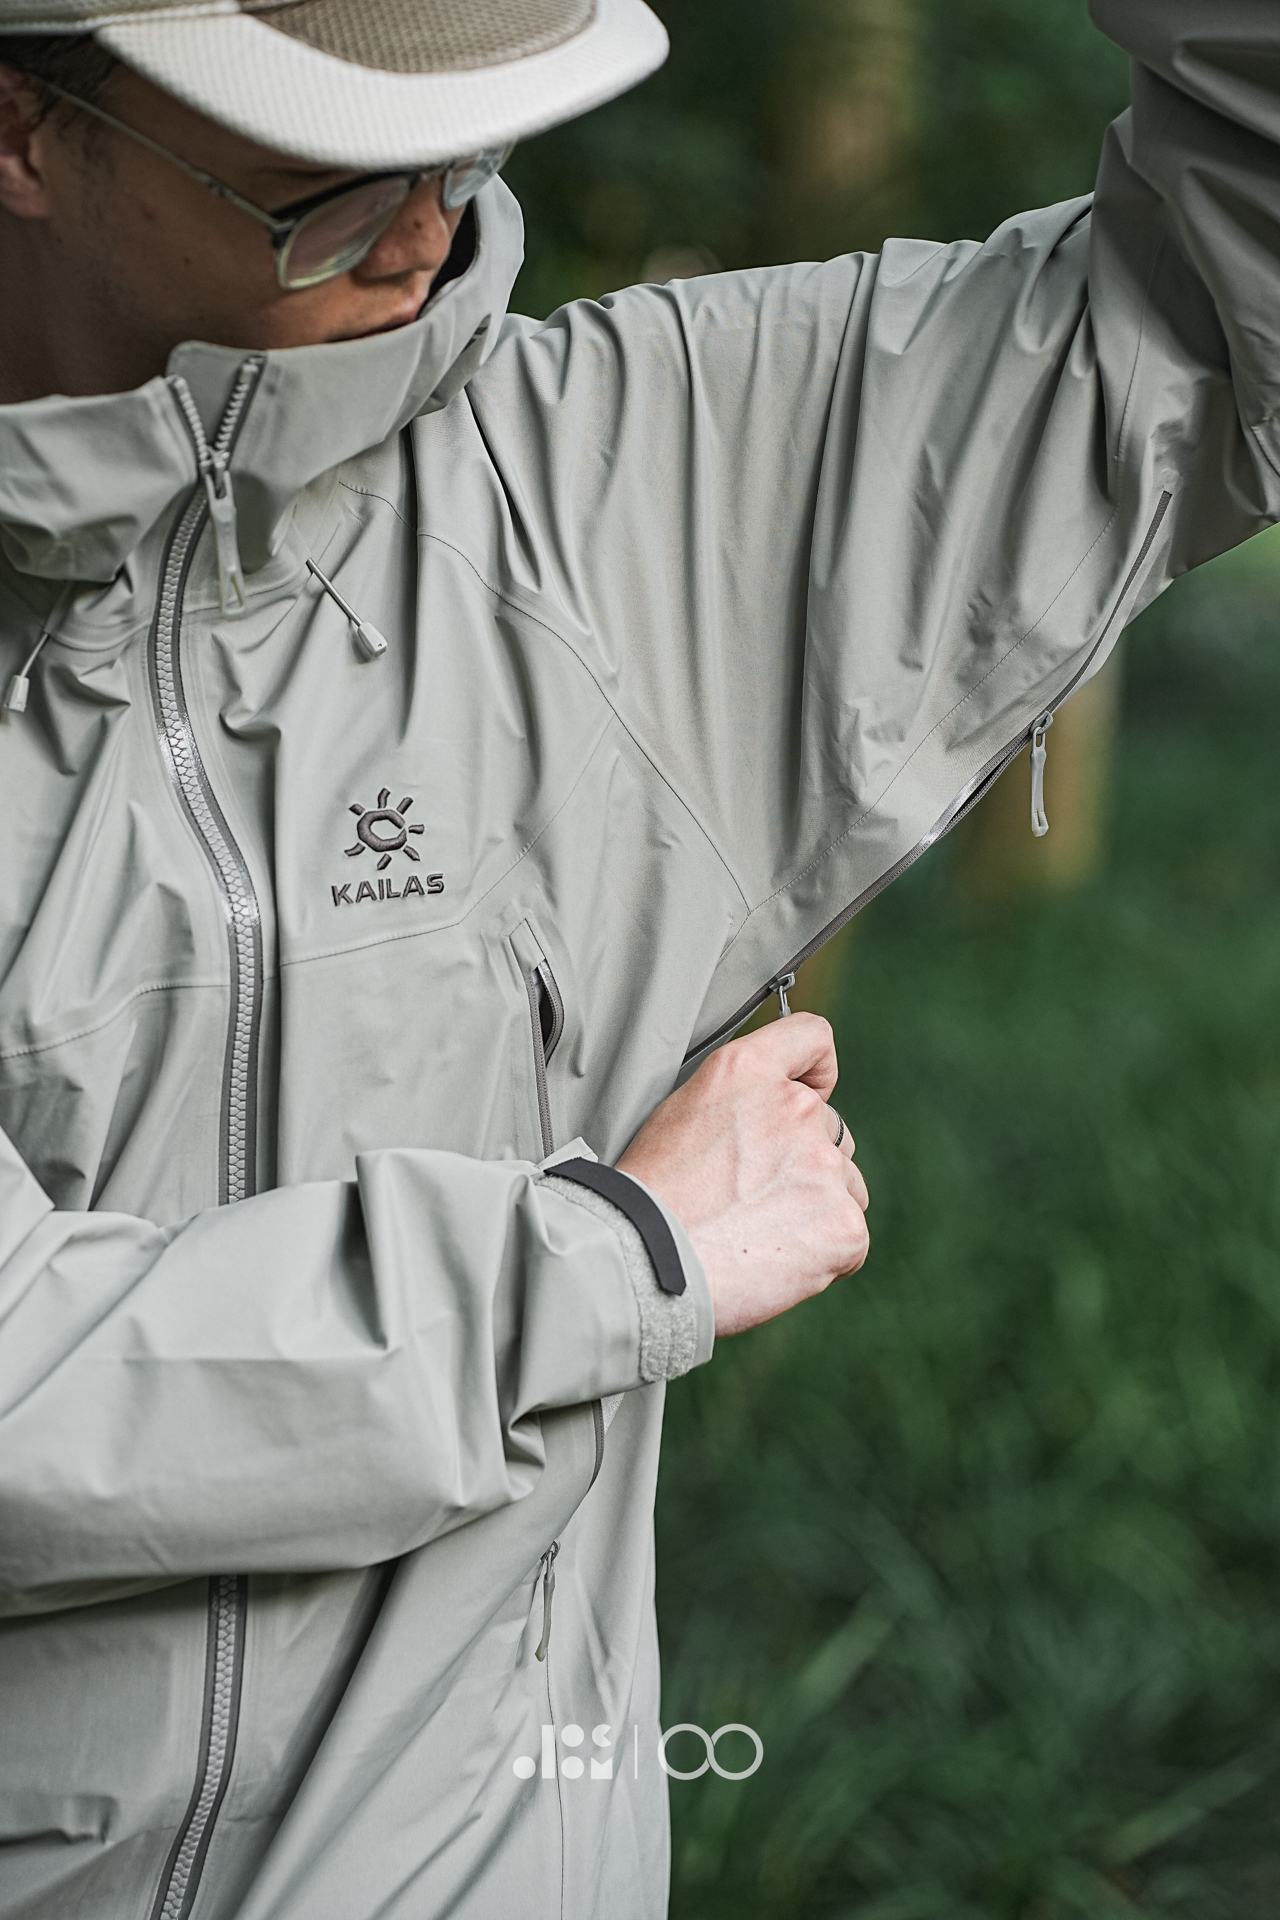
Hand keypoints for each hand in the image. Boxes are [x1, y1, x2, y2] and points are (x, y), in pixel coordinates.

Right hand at [617, 1013, 868, 1336]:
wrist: (645, 1262)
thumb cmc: (649, 1198)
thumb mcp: (680, 1112)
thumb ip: (738, 1100)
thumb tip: (766, 1124)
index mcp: (748, 1071)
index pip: (811, 1038)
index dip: (817, 1070)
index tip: (814, 1091)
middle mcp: (795, 1108)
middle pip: (830, 1130)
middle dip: (803, 1162)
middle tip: (753, 1199)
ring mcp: (824, 1166)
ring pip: (845, 1186)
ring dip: (816, 1208)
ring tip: (758, 1235)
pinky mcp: (843, 1224)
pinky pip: (850, 1239)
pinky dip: (823, 1257)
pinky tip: (775, 1264)